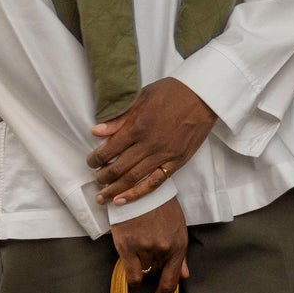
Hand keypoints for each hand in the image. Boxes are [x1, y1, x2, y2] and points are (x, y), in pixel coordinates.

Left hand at [87, 77, 215, 207]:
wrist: (202, 96)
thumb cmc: (171, 92)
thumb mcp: (142, 97)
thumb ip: (119, 117)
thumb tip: (96, 131)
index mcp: (138, 126)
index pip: (109, 150)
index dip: (96, 159)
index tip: (90, 162)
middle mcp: (149, 144)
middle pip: (119, 168)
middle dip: (103, 177)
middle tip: (95, 180)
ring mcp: (164, 155)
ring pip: (134, 179)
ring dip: (115, 190)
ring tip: (103, 197)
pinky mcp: (177, 162)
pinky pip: (155, 183)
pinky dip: (138, 193)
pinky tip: (124, 200)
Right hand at [111, 198, 188, 292]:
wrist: (141, 185)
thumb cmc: (160, 205)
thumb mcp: (177, 227)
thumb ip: (179, 255)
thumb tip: (184, 276)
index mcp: (178, 245)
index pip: (172, 282)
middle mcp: (163, 250)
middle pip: (156, 276)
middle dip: (153, 269)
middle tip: (148, 253)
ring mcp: (145, 249)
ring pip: (143, 272)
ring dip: (141, 263)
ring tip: (140, 241)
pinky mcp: (127, 246)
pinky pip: (130, 274)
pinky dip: (130, 274)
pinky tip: (129, 262)